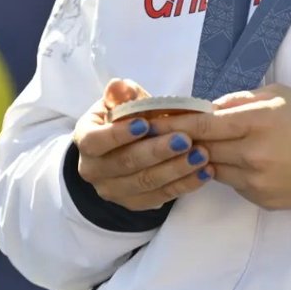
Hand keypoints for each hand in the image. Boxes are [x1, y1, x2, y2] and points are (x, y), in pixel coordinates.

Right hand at [71, 79, 210, 210]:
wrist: (121, 147)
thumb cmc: (123, 118)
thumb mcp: (120, 102)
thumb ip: (121, 95)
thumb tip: (119, 86)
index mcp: (85, 141)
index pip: (96, 141)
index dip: (120, 134)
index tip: (145, 124)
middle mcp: (93, 170)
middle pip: (126, 164)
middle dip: (158, 152)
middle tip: (185, 140)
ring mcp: (113, 191)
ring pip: (145, 184)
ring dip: (176, 170)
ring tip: (201, 156)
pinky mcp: (134, 203)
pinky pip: (160, 197)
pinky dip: (185, 185)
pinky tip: (205, 173)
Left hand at [156, 84, 290, 210]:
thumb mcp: (277, 95)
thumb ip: (239, 101)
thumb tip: (207, 109)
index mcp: (256, 121)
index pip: (203, 124)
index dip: (176, 123)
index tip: (155, 121)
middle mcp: (251, 153)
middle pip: (202, 148)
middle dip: (185, 141)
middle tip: (168, 134)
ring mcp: (255, 180)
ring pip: (213, 169)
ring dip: (207, 157)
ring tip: (207, 146)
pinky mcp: (260, 200)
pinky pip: (232, 183)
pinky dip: (230, 171)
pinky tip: (240, 161)